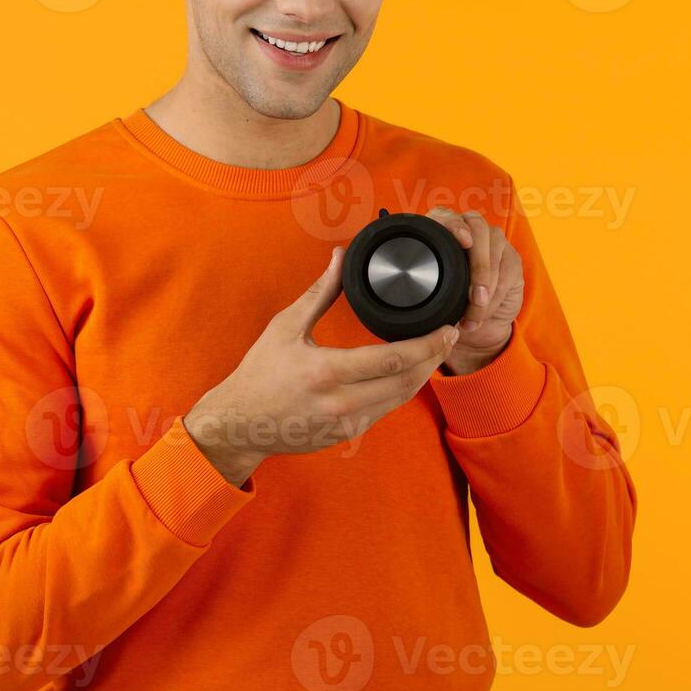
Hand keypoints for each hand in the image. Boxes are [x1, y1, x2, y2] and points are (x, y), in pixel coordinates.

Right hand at [183, 246, 459, 484]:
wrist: (240, 423)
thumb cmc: (259, 373)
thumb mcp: (285, 326)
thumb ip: (320, 292)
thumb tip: (340, 257)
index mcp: (327, 371)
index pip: (393, 358)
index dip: (428, 344)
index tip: (446, 327)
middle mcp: (341, 401)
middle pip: (407, 381)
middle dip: (434, 358)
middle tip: (450, 335)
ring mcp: (347, 422)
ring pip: (401, 398)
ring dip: (423, 374)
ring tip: (435, 351)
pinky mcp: (348, 433)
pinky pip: (385, 409)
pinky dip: (400, 389)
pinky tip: (407, 371)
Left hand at [424, 206, 523, 374]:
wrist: (476, 319)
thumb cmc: (447, 301)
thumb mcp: (429, 290)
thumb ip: (421, 282)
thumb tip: (409, 291)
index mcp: (442, 229)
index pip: (447, 216)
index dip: (455, 226)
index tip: (463, 241)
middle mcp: (469, 227)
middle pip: (478, 231)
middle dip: (478, 265)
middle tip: (474, 295)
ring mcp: (493, 240)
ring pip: (494, 255)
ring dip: (486, 289)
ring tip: (472, 315)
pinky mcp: (511, 257)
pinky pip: (507, 271)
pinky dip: (495, 296)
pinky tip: (484, 311)